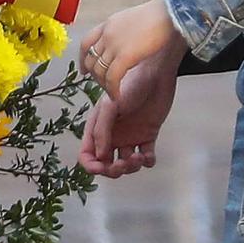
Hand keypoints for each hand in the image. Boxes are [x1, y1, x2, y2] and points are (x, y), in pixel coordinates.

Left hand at [77, 0, 182, 102]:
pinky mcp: (124, 56)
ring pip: (99, 71)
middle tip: (104, 85)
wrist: (168, 13)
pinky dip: (112, 90)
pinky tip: (117, 95)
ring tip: (113, 92)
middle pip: (91, 60)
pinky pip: (112, 78)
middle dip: (95, 76)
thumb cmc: (158, 16)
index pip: (86, 43)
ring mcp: (114, 45)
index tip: (84, 70)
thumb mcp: (131, 20)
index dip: (83, 59)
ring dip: (104, 85)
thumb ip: (121, 32)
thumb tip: (123, 46)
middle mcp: (106, 35)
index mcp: (107, 24)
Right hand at [79, 51, 179, 176]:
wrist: (156, 72)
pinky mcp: (148, 135)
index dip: (92, 166)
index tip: (101, 168)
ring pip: (126, 163)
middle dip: (113, 170)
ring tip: (138, 157)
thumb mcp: (110, 105)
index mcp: (98, 128)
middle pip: (106, 164)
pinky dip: (147, 162)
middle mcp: (112, 134)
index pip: (87, 154)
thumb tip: (101, 156)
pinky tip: (148, 156)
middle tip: (123, 164)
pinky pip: (146, 157)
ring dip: (131, 167)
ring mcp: (130, 136)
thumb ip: (102, 131)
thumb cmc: (130, 83)